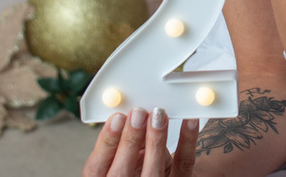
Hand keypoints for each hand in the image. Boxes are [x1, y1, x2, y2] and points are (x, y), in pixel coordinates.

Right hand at [82, 107, 198, 176]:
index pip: (96, 168)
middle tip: (138, 114)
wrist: (167, 176)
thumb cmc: (143, 167)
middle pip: (121, 173)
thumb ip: (125, 143)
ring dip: (155, 139)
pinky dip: (187, 139)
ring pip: (153, 171)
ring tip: (158, 115)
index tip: (117, 118)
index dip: (106, 142)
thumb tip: (132, 116)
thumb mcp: (127, 158)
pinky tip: (189, 121)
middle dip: (129, 140)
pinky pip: (184, 162)